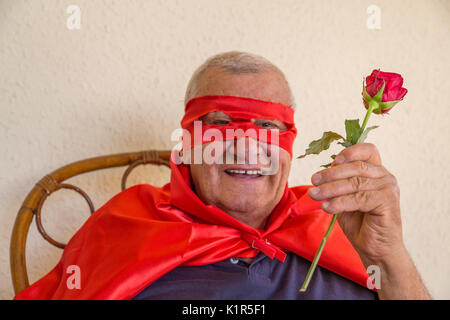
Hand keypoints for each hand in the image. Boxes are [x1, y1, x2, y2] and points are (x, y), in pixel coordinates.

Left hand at [307, 143, 404, 263]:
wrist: (376, 249)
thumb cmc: (360, 222)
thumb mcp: (345, 197)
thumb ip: (339, 182)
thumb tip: (323, 172)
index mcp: (376, 171)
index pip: (368, 151)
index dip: (351, 152)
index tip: (333, 160)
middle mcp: (385, 177)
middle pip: (356, 167)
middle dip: (331, 174)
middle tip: (314, 181)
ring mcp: (388, 189)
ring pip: (354, 183)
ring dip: (330, 188)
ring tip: (314, 195)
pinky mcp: (388, 202)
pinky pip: (358, 199)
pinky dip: (339, 202)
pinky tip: (327, 207)